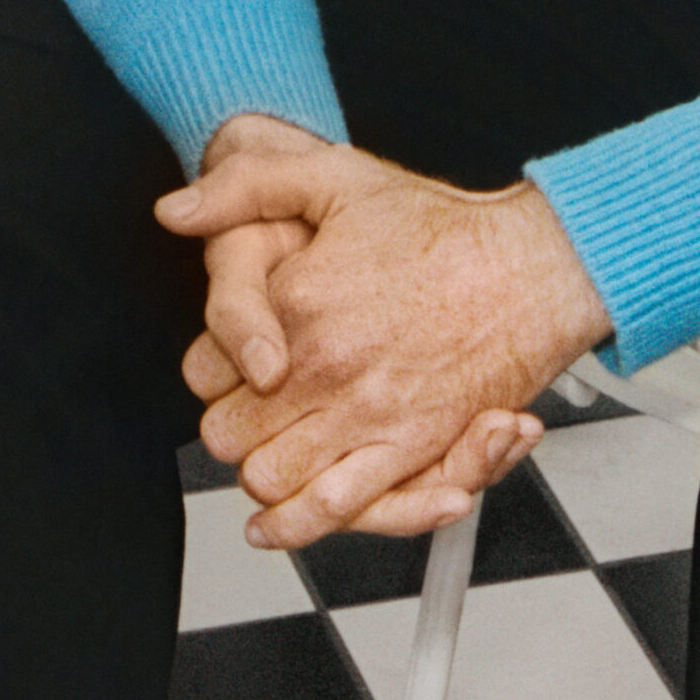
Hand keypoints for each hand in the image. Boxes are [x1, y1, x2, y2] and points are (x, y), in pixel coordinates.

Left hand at [157, 147, 610, 548]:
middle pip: (228, 432)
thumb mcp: (330, 174)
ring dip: (261, 471)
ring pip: (269, 478)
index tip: (231, 360)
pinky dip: (297, 525)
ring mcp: (366, 414)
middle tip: (251, 406)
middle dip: (231, 422)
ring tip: (271, 449)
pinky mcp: (409, 449)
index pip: (204, 367)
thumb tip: (173, 211)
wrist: (526, 265)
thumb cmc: (434, 223)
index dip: (213, 367)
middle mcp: (324, 367)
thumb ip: (242, 187)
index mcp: (295, 301)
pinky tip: (276, 523)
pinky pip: (334, 509)